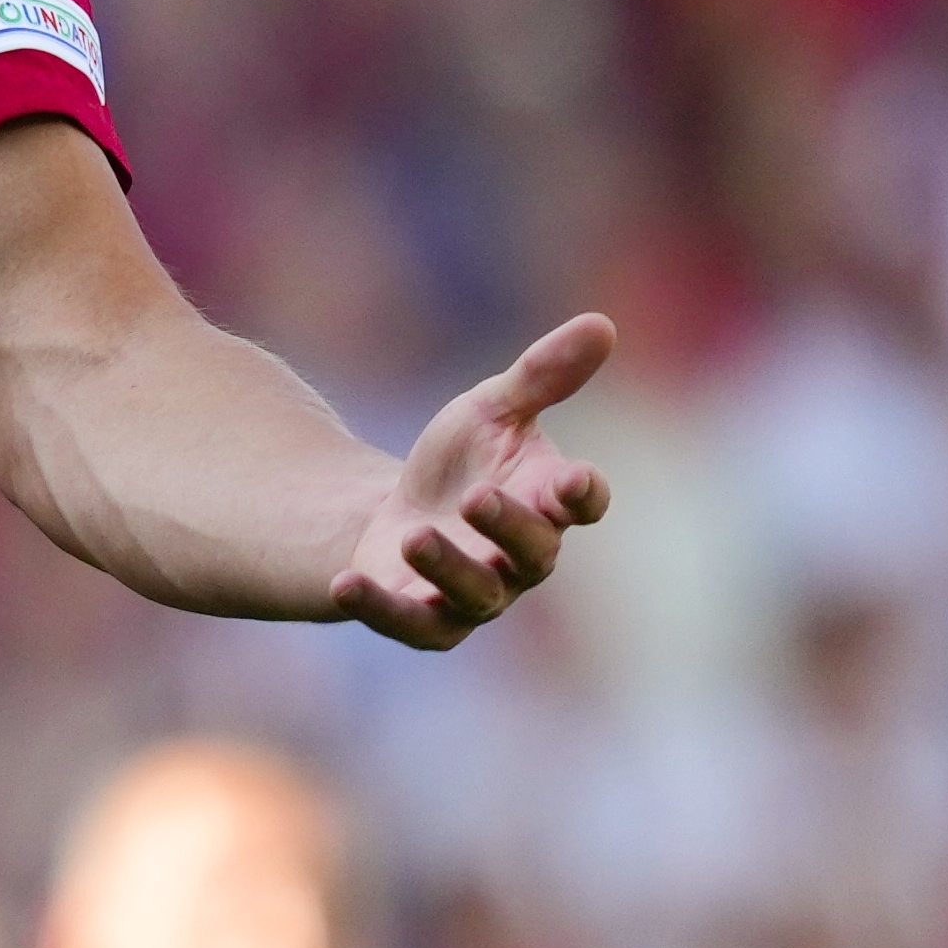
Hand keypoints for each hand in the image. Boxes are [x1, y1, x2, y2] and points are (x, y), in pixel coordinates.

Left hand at [337, 315, 614, 648]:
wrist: (393, 514)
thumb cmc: (459, 461)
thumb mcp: (491, 408)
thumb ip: (542, 375)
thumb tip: (602, 323)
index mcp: (548, 501)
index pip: (583, 502)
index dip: (583, 494)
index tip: (575, 480)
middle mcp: (523, 558)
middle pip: (533, 551)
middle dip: (508, 526)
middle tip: (476, 497)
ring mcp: (478, 596)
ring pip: (476, 593)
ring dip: (447, 567)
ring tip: (414, 535)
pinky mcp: (427, 621)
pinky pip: (410, 623)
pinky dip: (380, 607)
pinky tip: (345, 584)